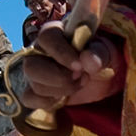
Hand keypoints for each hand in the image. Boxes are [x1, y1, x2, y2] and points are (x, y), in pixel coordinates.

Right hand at [6, 28, 120, 115]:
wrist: (99, 76)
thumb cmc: (98, 56)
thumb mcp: (105, 51)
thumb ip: (98, 53)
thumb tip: (87, 60)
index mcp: (55, 33)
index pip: (46, 37)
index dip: (61, 52)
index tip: (79, 66)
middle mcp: (38, 50)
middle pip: (31, 66)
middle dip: (59, 78)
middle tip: (82, 76)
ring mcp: (34, 71)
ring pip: (35, 85)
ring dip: (62, 89)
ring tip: (81, 82)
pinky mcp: (33, 89)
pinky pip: (30, 99)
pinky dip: (50, 102)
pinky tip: (65, 96)